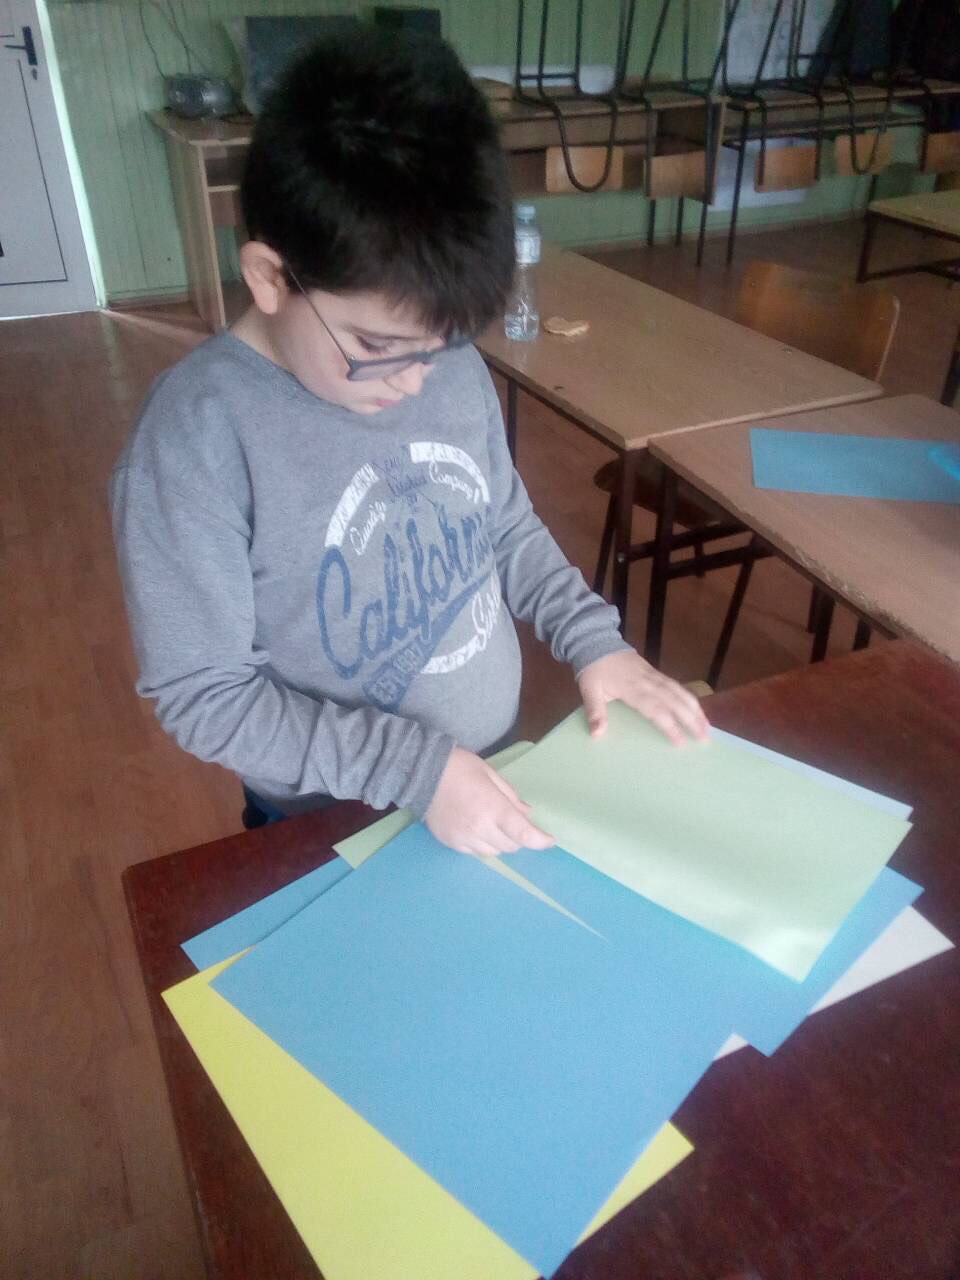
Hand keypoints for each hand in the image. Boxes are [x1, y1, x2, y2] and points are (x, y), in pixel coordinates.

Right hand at [425, 746, 554, 856]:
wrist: (424, 772)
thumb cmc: (462, 767)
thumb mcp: (492, 775)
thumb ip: (511, 797)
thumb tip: (527, 814)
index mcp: (493, 808)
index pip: (524, 835)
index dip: (541, 841)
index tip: (549, 840)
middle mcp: (479, 828)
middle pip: (511, 846)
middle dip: (518, 837)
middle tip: (514, 823)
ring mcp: (463, 838)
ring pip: (493, 852)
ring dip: (500, 842)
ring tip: (492, 824)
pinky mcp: (450, 842)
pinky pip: (474, 851)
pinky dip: (481, 843)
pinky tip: (475, 827)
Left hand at [577, 650, 708, 745]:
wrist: (598, 643)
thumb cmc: (594, 670)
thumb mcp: (589, 690)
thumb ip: (594, 712)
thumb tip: (597, 734)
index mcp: (632, 688)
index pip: (655, 709)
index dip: (669, 725)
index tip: (680, 742)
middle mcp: (648, 682)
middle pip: (674, 701)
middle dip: (691, 720)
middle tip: (704, 738)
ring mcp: (655, 676)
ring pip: (680, 692)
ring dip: (695, 710)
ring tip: (707, 727)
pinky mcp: (657, 673)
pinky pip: (677, 686)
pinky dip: (689, 699)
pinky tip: (697, 710)